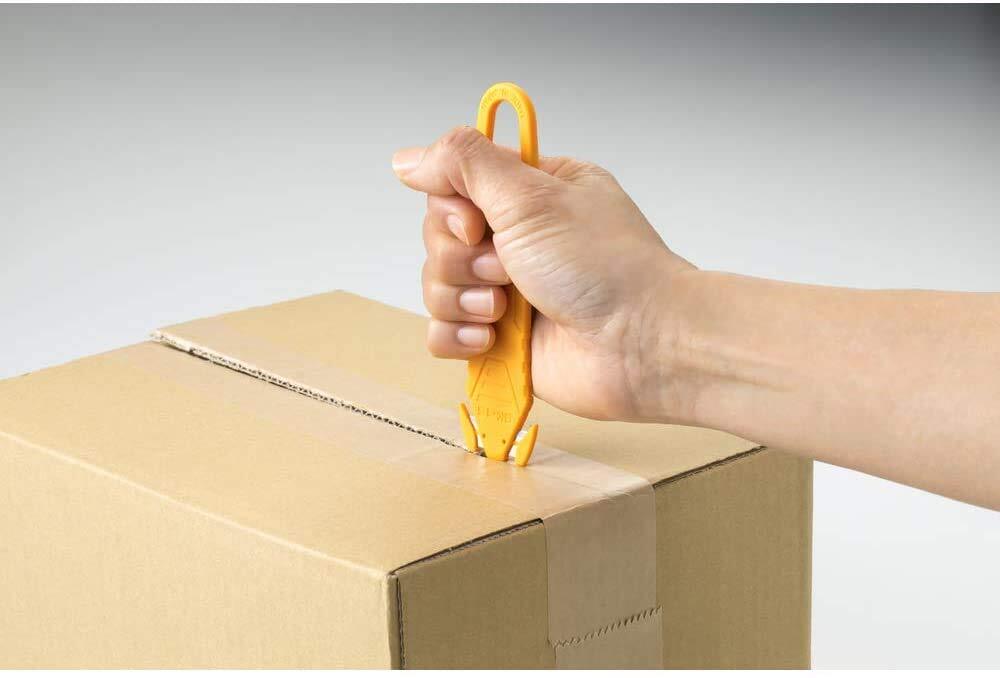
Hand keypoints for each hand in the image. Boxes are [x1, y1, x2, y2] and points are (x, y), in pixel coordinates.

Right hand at [392, 127, 693, 421]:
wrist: (639, 346)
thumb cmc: (605, 268)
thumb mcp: (531, 195)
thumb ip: (465, 164)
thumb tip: (407, 158)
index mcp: (531, 193)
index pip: (455, 185)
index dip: (452, 208)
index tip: (478, 224)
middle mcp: (518, 239)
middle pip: (439, 238)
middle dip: (462, 259)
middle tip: (506, 270)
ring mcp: (508, 291)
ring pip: (436, 286)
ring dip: (463, 299)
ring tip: (508, 310)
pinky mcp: (500, 340)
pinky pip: (442, 334)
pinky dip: (458, 337)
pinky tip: (491, 339)